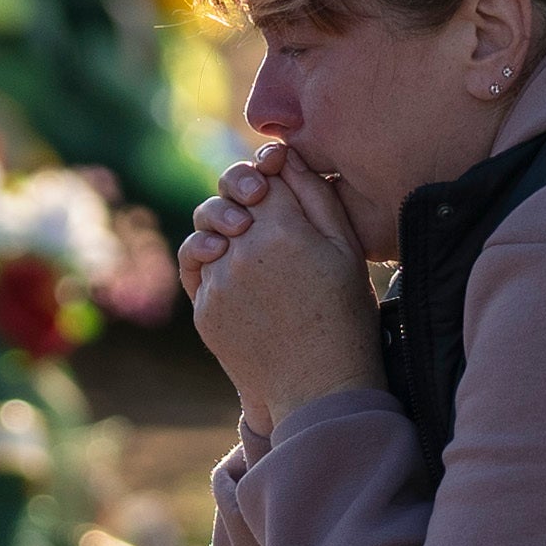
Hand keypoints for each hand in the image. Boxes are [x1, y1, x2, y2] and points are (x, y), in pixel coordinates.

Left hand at [185, 156, 380, 435]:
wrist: (320, 389)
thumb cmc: (346, 316)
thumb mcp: (346, 249)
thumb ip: (315, 195)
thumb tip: (283, 156)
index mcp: (283, 228)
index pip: (262, 174)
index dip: (268, 169)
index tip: (276, 176)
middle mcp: (242, 250)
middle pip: (226, 199)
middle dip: (240, 192)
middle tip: (257, 203)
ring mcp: (218, 281)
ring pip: (205, 232)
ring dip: (222, 228)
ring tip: (245, 238)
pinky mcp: (204, 309)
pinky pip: (199, 271)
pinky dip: (215, 263)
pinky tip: (240, 274)